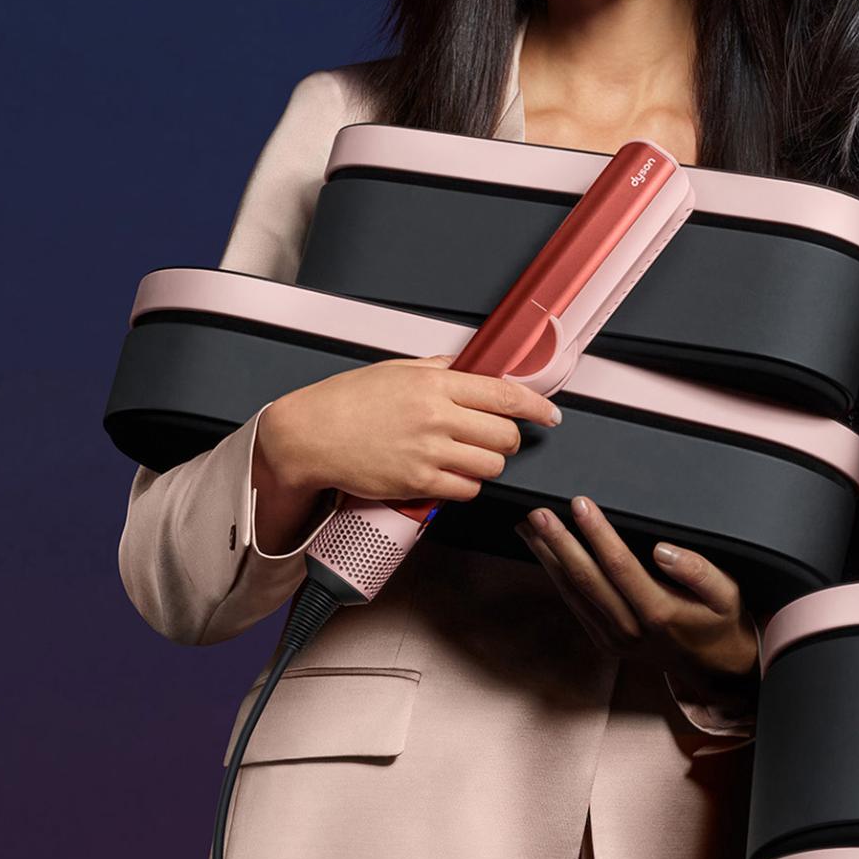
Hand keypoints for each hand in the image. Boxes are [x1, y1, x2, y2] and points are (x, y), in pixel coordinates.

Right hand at [249, 356, 559, 547]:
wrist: (310, 435)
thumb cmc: (346, 401)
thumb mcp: (395, 371)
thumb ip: (438, 369)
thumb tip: (471, 368)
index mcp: (435, 384)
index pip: (504, 394)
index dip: (536, 406)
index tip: (549, 415)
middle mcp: (436, 417)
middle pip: (504, 435)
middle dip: (507, 438)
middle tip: (495, 437)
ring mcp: (428, 453)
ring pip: (490, 466)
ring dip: (486, 464)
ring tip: (466, 456)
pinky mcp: (417, 484)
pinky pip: (465, 490)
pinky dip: (465, 485)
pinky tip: (449, 474)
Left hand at [520, 496, 756, 712]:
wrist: (715, 669)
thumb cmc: (721, 622)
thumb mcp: (726, 594)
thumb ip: (699, 571)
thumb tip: (662, 550)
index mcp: (659, 612)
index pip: (619, 565)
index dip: (597, 533)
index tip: (580, 504)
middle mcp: (631, 629)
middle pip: (586, 579)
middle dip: (559, 542)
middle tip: (537, 512)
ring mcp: (615, 639)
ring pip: (573, 593)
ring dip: (548, 558)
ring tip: (527, 528)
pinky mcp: (605, 642)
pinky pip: (575, 606)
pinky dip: (556, 578)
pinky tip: (545, 555)